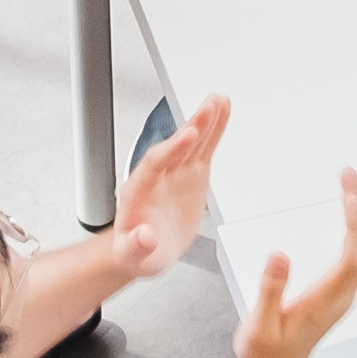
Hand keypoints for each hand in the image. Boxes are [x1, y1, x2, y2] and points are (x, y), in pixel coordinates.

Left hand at [111, 91, 226, 280]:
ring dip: (204, 121)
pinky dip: (214, 130)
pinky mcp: (191, 174)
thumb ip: (137, 245)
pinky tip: (222, 111)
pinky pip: (204, 148)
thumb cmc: (136, 252)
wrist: (144, 251)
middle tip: (209, 107)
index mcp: (138, 191)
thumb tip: (144, 237)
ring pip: (191, 142)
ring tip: (219, 101)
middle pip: (175, 146)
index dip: (174, 148)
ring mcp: (175, 172)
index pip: (156, 164)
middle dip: (193, 126)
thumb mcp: (134, 256)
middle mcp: (157, 176)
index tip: (189, 135)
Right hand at [239, 169, 356, 357]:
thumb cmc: (267, 353)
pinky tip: (345, 215)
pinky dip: (354, 227)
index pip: (354, 256)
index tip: (349, 197)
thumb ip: (270, 291)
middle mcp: (341, 294)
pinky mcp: (336, 291)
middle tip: (349, 176)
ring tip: (348, 186)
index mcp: (328, 300)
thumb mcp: (260, 324)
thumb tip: (279, 257)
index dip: (355, 225)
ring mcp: (341, 293)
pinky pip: (356, 253)